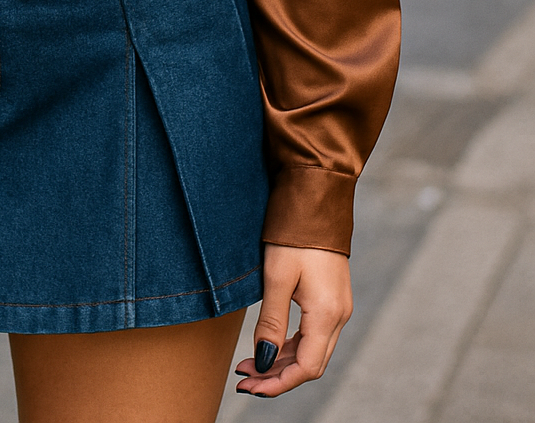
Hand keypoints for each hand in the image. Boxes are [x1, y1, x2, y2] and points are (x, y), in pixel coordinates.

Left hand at [234, 244, 351, 396]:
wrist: (316, 196)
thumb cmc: (294, 232)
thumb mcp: (277, 276)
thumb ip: (271, 322)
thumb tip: (263, 362)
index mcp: (328, 314)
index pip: (307, 368)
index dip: (277, 383)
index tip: (249, 386)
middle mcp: (339, 315)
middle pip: (310, 363)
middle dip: (276, 376)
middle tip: (243, 379)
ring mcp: (338, 306)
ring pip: (312, 349)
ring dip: (282, 361)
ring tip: (249, 364)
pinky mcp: (333, 296)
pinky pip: (314, 332)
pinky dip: (291, 344)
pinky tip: (270, 344)